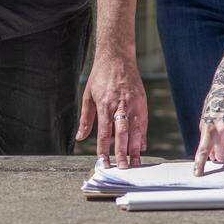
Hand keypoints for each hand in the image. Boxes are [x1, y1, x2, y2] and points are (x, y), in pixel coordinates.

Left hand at [76, 53, 147, 168]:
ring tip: (135, 163)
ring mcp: (134, 103)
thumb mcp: (88, 95)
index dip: (104, 149)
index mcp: (105, 104)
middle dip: (123, 152)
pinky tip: (141, 147)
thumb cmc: (101, 75)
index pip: (105, 132)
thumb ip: (86, 118)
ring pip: (136, 129)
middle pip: (122, 133)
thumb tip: (80, 137)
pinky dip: (142, 135)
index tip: (103, 162)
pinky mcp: (142, 101)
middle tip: (123, 167)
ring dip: (136, 148)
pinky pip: (143, 122)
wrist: (117, 56)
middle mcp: (121, 105)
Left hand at [194, 65, 223, 175]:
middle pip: (221, 156)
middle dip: (220, 154)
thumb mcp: (205, 119)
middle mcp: (220, 130)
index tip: (198, 174)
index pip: (202, 150)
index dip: (200, 164)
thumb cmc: (214, 104)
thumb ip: (207, 136)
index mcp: (207, 128)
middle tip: (219, 145)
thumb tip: (210, 154)